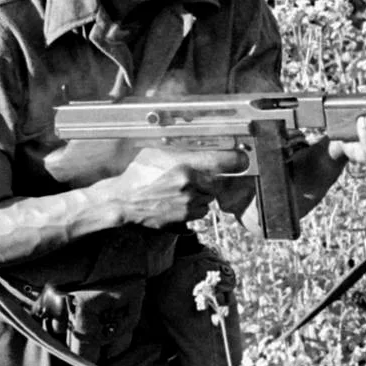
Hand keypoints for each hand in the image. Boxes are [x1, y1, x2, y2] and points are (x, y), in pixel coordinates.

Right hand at [109, 146, 247, 227]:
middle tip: (196, 176)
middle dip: (211, 179)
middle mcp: (190, 187)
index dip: (235, 160)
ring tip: (182, 190)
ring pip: (209, 198)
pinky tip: (179, 201)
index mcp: (184, 167)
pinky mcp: (184, 219)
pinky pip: (200, 211)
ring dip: (202, 194)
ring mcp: (188, 205)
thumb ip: (181, 151)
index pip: (221, 162)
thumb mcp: (157, 153)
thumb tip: (202, 146)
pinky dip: (195, 206)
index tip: (242, 159)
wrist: (124, 202)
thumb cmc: (137, 175)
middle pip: (217, 182)